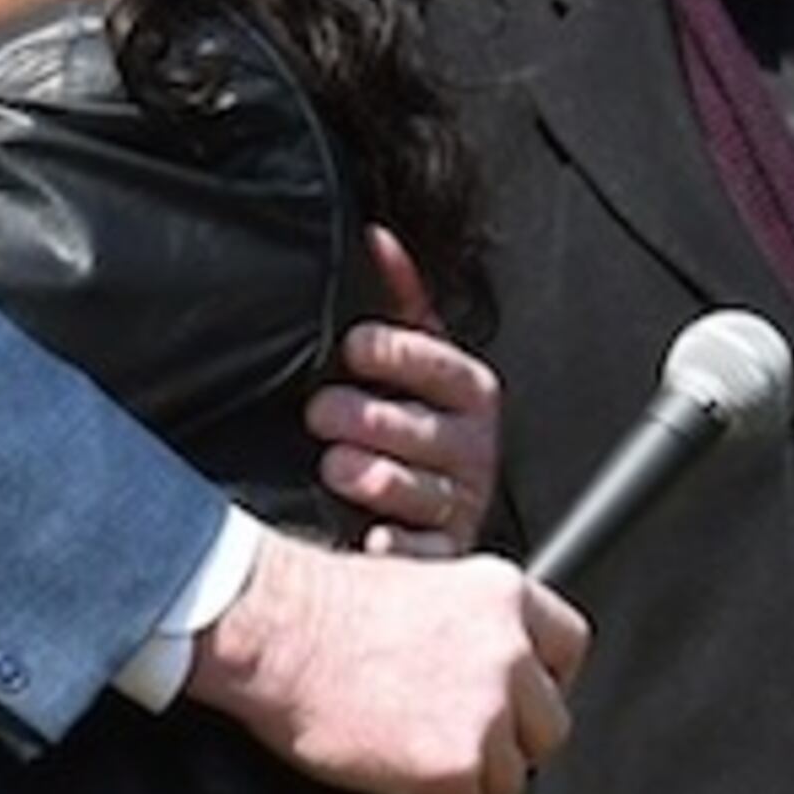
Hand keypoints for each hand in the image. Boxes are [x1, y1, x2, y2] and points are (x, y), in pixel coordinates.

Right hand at [185, 532, 586, 793]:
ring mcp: (485, 713)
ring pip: (508, 775)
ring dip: (468, 781)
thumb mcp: (412, 580)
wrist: (270, 630)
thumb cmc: (315, 604)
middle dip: (510, 740)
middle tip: (464, 744)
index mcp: (499, 594)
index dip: (543, 680)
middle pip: (548, 724)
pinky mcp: (452, 766)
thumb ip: (467, 622)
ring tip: (421, 773)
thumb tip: (482, 667)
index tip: (519, 700)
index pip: (568, 644)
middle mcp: (507, 652)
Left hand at [310, 226, 500, 555]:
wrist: (415, 504)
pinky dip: (397, 549)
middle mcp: (472, 449)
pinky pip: (425, 556)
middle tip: (322, 413)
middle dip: (374, 419)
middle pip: (431, 432)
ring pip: (426, 491)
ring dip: (379, 478)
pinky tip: (371, 540)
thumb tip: (375, 238)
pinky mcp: (442, 555)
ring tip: (337, 467)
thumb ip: (397, 298)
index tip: (355, 345)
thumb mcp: (405, 356)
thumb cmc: (402, 420)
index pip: (447, 367)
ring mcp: (460, 504)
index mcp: (467, 395)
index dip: (402, 354)